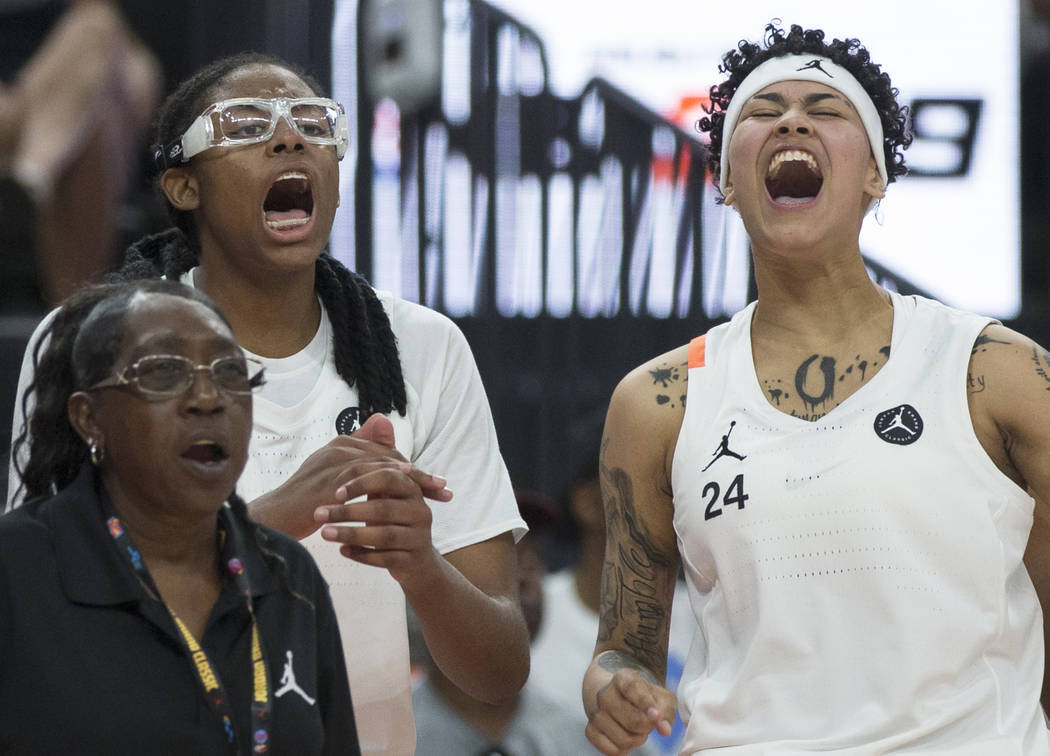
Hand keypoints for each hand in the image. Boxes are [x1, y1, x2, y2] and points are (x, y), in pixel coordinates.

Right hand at [248, 414, 450, 539]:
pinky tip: (404, 490)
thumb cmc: (307, 500)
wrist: (275, 518)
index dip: (412, 468)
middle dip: (418, 473)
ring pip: (380, 464)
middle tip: (442, 488)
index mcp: (341, 444)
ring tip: (432, 491)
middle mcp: (338, 447)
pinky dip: (386, 482)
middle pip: (388, 456)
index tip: (436, 484)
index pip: (386, 453)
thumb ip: (357, 461)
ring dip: (410, 477)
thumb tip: (382, 426)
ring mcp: (333, 462)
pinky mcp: (328, 480)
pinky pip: (363, 478)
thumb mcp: (336, 479)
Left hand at [313, 443, 447, 587]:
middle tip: (318, 514)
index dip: (361, 483)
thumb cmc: (395, 520)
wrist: (417, 561)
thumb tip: (378, 419)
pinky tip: (342, 552)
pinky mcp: (412, 561)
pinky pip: (385, 559)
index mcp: (413, 490)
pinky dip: (362, 555)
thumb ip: (379, 460)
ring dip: (350, 534)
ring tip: (324, 533)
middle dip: (347, 511)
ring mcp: (418, 537)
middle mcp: (421, 512)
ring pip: (383, 536)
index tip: (334, 492)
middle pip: (383, 509)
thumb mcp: (389, 491)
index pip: (389, 478)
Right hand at [585, 668, 676, 755]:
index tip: (655, 716)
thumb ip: (666, 711)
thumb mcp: (660, 696)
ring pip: (624, 740)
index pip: (632, 689)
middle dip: (647, 727)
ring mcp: (595, 713)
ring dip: (638, 739)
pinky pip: (613, 751)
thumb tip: (665, 730)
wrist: (618, 696)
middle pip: (633, 721)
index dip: (645, 703)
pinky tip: (626, 736)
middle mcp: (605, 694)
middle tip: (649, 723)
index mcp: (622, 678)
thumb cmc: (645, 696)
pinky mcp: (590, 730)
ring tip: (638, 729)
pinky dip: (625, 749)